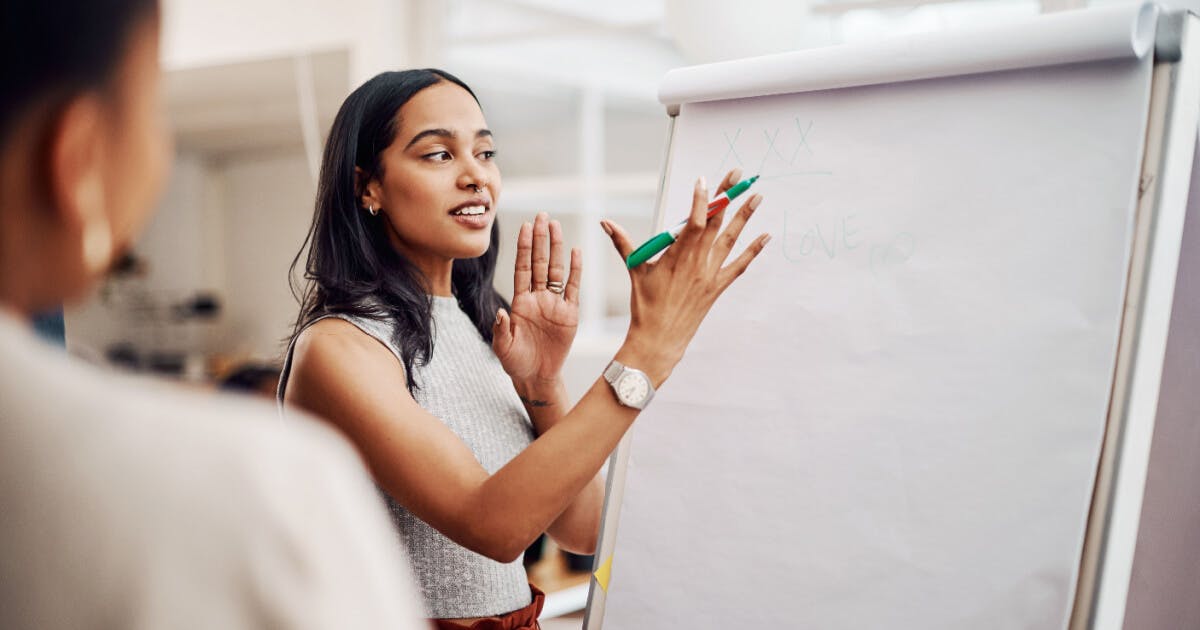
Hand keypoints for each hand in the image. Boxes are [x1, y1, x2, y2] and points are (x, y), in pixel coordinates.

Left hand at [492, 212, 581, 386]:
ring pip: (557, 270)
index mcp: (520, 302)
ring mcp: (554, 304)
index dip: (524, 248)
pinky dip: (575, 270)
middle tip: (542, 215)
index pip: (523, 268)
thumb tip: (501, 313)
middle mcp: (537, 297)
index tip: (525, 227)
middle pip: (540, 262)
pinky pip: (573, 288)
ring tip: (556, 226)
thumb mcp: (503, 347)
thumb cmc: (516, 361)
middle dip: (540, 239)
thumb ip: (501, 330)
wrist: (537, 376)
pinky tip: (576, 251)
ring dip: (556, 248)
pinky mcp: (569, 314)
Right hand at [602, 168, 768, 384]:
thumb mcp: (635, 270)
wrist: (660, 339)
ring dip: (745, 217)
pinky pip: (739, 265)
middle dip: (727, 197)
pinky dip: (753, 251)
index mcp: (676, 256)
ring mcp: (710, 274)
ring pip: (731, 239)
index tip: (704, 180)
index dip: (701, 200)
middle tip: (738, 176)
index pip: (693, 222)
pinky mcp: (717, 287)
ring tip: (757, 196)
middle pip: (715, 222)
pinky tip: (766, 236)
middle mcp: (697, 263)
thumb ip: (623, 243)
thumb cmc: (645, 306)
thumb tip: (605, 222)